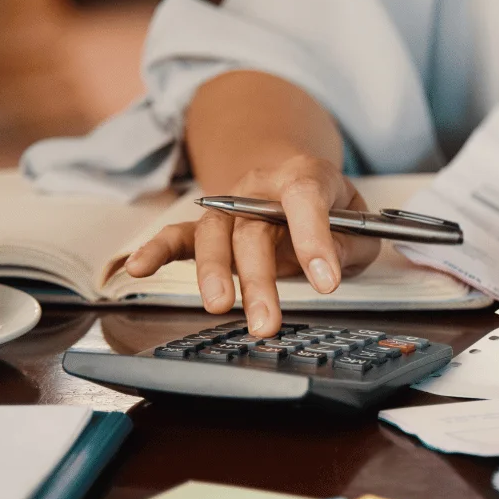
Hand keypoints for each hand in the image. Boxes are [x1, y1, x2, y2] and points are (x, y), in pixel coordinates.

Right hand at [124, 155, 380, 335]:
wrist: (298, 182)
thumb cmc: (333, 210)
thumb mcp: (360, 225)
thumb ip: (349, 244)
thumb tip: (327, 268)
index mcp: (306, 176)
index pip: (306, 198)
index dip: (315, 238)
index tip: (326, 282)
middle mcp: (260, 188)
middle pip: (253, 228)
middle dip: (260, 278)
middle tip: (267, 322)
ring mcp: (230, 206)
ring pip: (215, 236)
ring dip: (215, 274)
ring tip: (220, 308)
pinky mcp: (209, 226)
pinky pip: (178, 236)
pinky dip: (156, 251)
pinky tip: (138, 268)